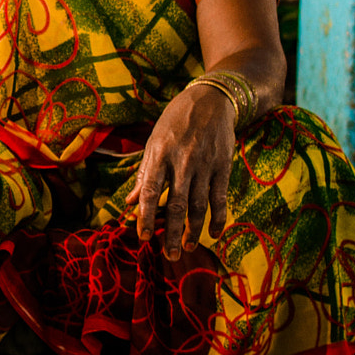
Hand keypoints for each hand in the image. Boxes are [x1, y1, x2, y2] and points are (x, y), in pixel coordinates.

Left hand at [127, 83, 235, 259]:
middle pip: (177, 204)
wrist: (211, 100)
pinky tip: (214, 233)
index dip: (147, 216)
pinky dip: (218, 218)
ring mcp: (205, 165)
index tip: (143, 237)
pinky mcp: (223, 167)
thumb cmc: (176, 122)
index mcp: (160, 154)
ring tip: (188, 248)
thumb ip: (145, 173)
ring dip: (194, 230)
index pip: (152, 191)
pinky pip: (220, 198)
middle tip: (170, 255)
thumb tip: (131, 202)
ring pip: (199, 205)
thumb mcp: (154, 141)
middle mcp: (182, 162)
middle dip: (172, 232)